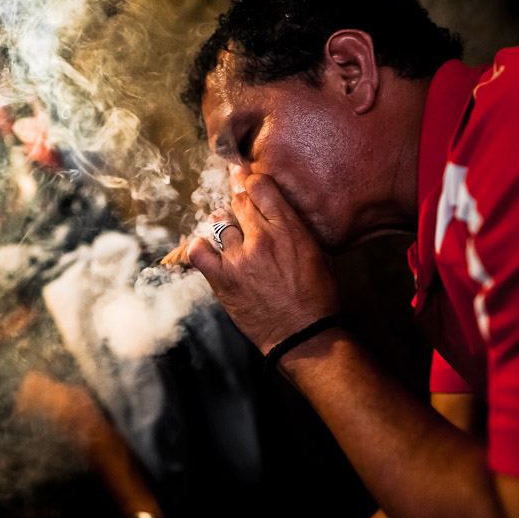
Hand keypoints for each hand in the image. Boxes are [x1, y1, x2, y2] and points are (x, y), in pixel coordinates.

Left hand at [188, 173, 339, 354]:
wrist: (303, 335)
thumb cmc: (317, 297)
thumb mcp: (320, 253)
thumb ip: (298, 228)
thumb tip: (283, 210)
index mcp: (289, 229)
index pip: (260, 186)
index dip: (253, 182)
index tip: (250, 184)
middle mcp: (261, 238)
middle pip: (239, 201)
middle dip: (238, 198)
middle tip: (239, 202)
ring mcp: (239, 258)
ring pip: (219, 224)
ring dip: (224, 227)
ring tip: (232, 237)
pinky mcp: (223, 279)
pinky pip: (199, 252)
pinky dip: (200, 248)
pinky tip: (206, 250)